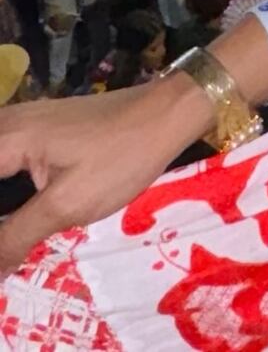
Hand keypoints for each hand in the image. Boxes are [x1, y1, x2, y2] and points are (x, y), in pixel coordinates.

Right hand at [0, 71, 205, 272]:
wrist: (167, 113)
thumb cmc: (120, 156)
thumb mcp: (67, 205)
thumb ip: (16, 236)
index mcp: (7, 138)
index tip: (5, 236)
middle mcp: (8, 123)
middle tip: (11, 237)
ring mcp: (24, 122)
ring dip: (3, 204)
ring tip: (12, 231)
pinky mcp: (39, 129)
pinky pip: (6, 158)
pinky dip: (6, 186)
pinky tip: (17, 214)